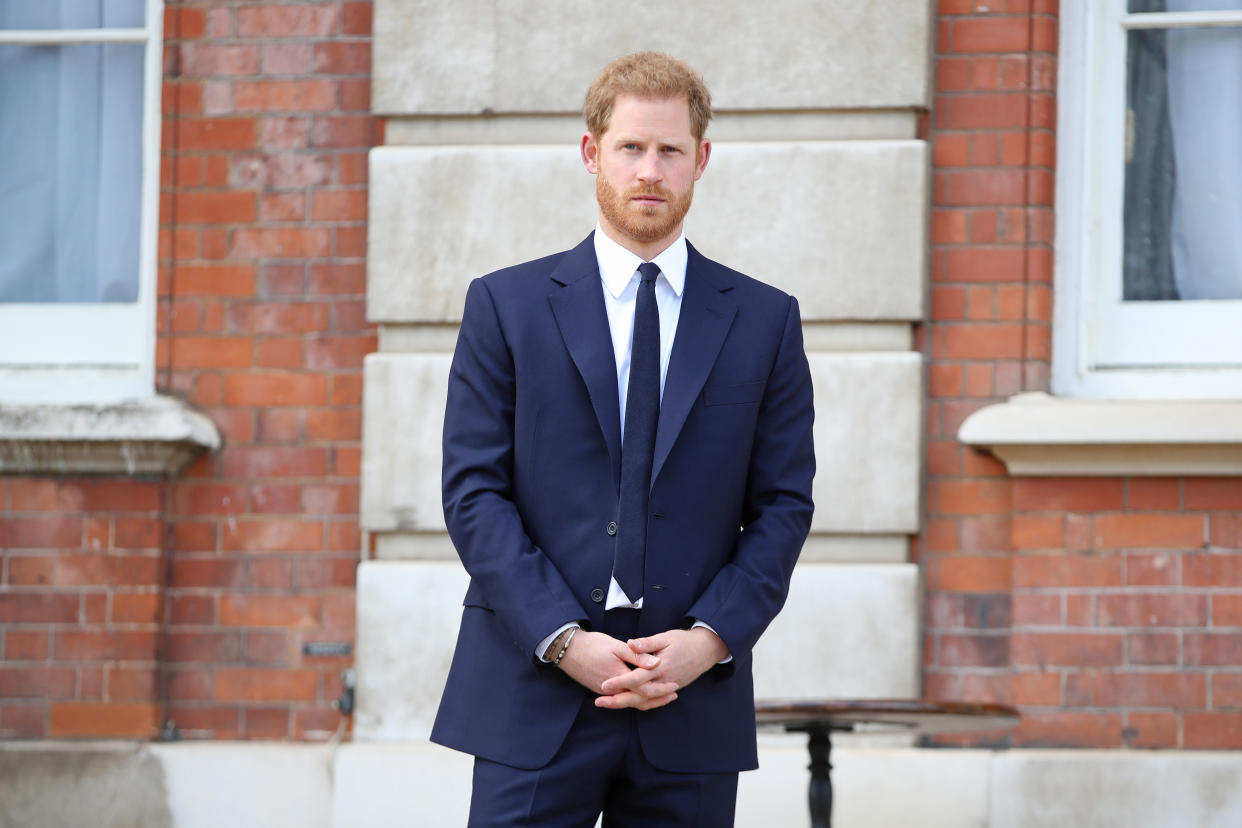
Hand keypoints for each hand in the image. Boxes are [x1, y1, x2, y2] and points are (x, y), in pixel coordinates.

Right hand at [556, 630, 676, 709]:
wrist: (568, 650)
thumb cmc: (592, 645)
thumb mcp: (616, 646)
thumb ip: (637, 655)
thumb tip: (656, 662)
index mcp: (619, 678)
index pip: (644, 690)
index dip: (661, 688)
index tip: (674, 685)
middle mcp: (613, 690)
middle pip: (639, 700)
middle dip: (658, 699)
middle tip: (674, 694)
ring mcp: (606, 692)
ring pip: (631, 702)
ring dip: (648, 700)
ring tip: (664, 696)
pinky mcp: (602, 690)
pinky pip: (622, 698)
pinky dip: (636, 698)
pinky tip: (643, 692)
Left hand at [595, 627, 728, 709]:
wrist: (706, 650)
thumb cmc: (684, 641)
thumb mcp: (665, 637)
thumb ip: (646, 644)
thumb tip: (629, 644)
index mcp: (661, 667)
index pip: (637, 678)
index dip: (620, 682)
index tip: (604, 685)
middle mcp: (664, 681)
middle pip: (639, 696)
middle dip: (618, 700)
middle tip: (599, 701)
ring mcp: (669, 687)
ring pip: (645, 701)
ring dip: (626, 703)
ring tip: (608, 703)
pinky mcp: (671, 689)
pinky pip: (654, 700)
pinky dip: (640, 703)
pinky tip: (627, 702)